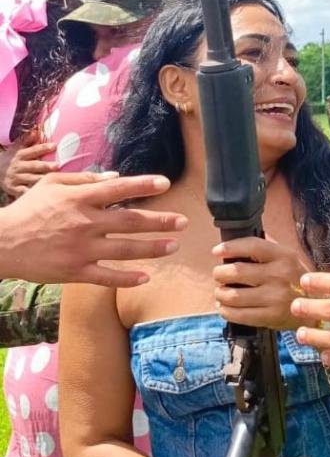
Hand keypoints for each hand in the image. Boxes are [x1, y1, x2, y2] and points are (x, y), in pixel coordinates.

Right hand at [0, 171, 186, 286]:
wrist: (1, 243)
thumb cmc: (27, 210)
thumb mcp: (51, 185)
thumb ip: (84, 179)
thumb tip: (115, 178)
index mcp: (79, 199)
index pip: (118, 189)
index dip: (143, 185)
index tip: (165, 184)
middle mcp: (84, 223)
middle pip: (131, 222)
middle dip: (161, 221)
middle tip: (183, 221)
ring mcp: (81, 250)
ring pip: (126, 250)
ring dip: (153, 248)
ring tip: (173, 245)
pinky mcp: (75, 272)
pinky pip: (107, 277)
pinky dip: (128, 278)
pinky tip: (146, 276)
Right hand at [1, 138, 58, 196]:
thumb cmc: (11, 159)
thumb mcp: (16, 148)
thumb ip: (26, 140)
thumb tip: (36, 129)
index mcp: (20, 155)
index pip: (33, 150)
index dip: (43, 148)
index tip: (54, 146)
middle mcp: (18, 166)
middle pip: (33, 166)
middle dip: (45, 166)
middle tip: (57, 165)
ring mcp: (16, 178)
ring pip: (31, 179)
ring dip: (42, 179)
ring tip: (54, 179)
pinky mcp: (14, 189)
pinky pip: (24, 191)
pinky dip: (31, 192)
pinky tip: (42, 193)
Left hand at [212, 236, 309, 329]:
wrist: (316, 306)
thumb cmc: (295, 280)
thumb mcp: (288, 259)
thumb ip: (265, 251)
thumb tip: (232, 249)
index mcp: (284, 256)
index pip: (252, 246)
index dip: (230, 247)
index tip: (217, 251)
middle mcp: (279, 275)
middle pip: (236, 271)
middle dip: (220, 273)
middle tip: (219, 275)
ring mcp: (275, 297)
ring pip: (233, 295)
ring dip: (220, 293)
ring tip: (221, 292)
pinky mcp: (271, 317)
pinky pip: (238, 314)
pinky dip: (226, 311)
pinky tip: (226, 307)